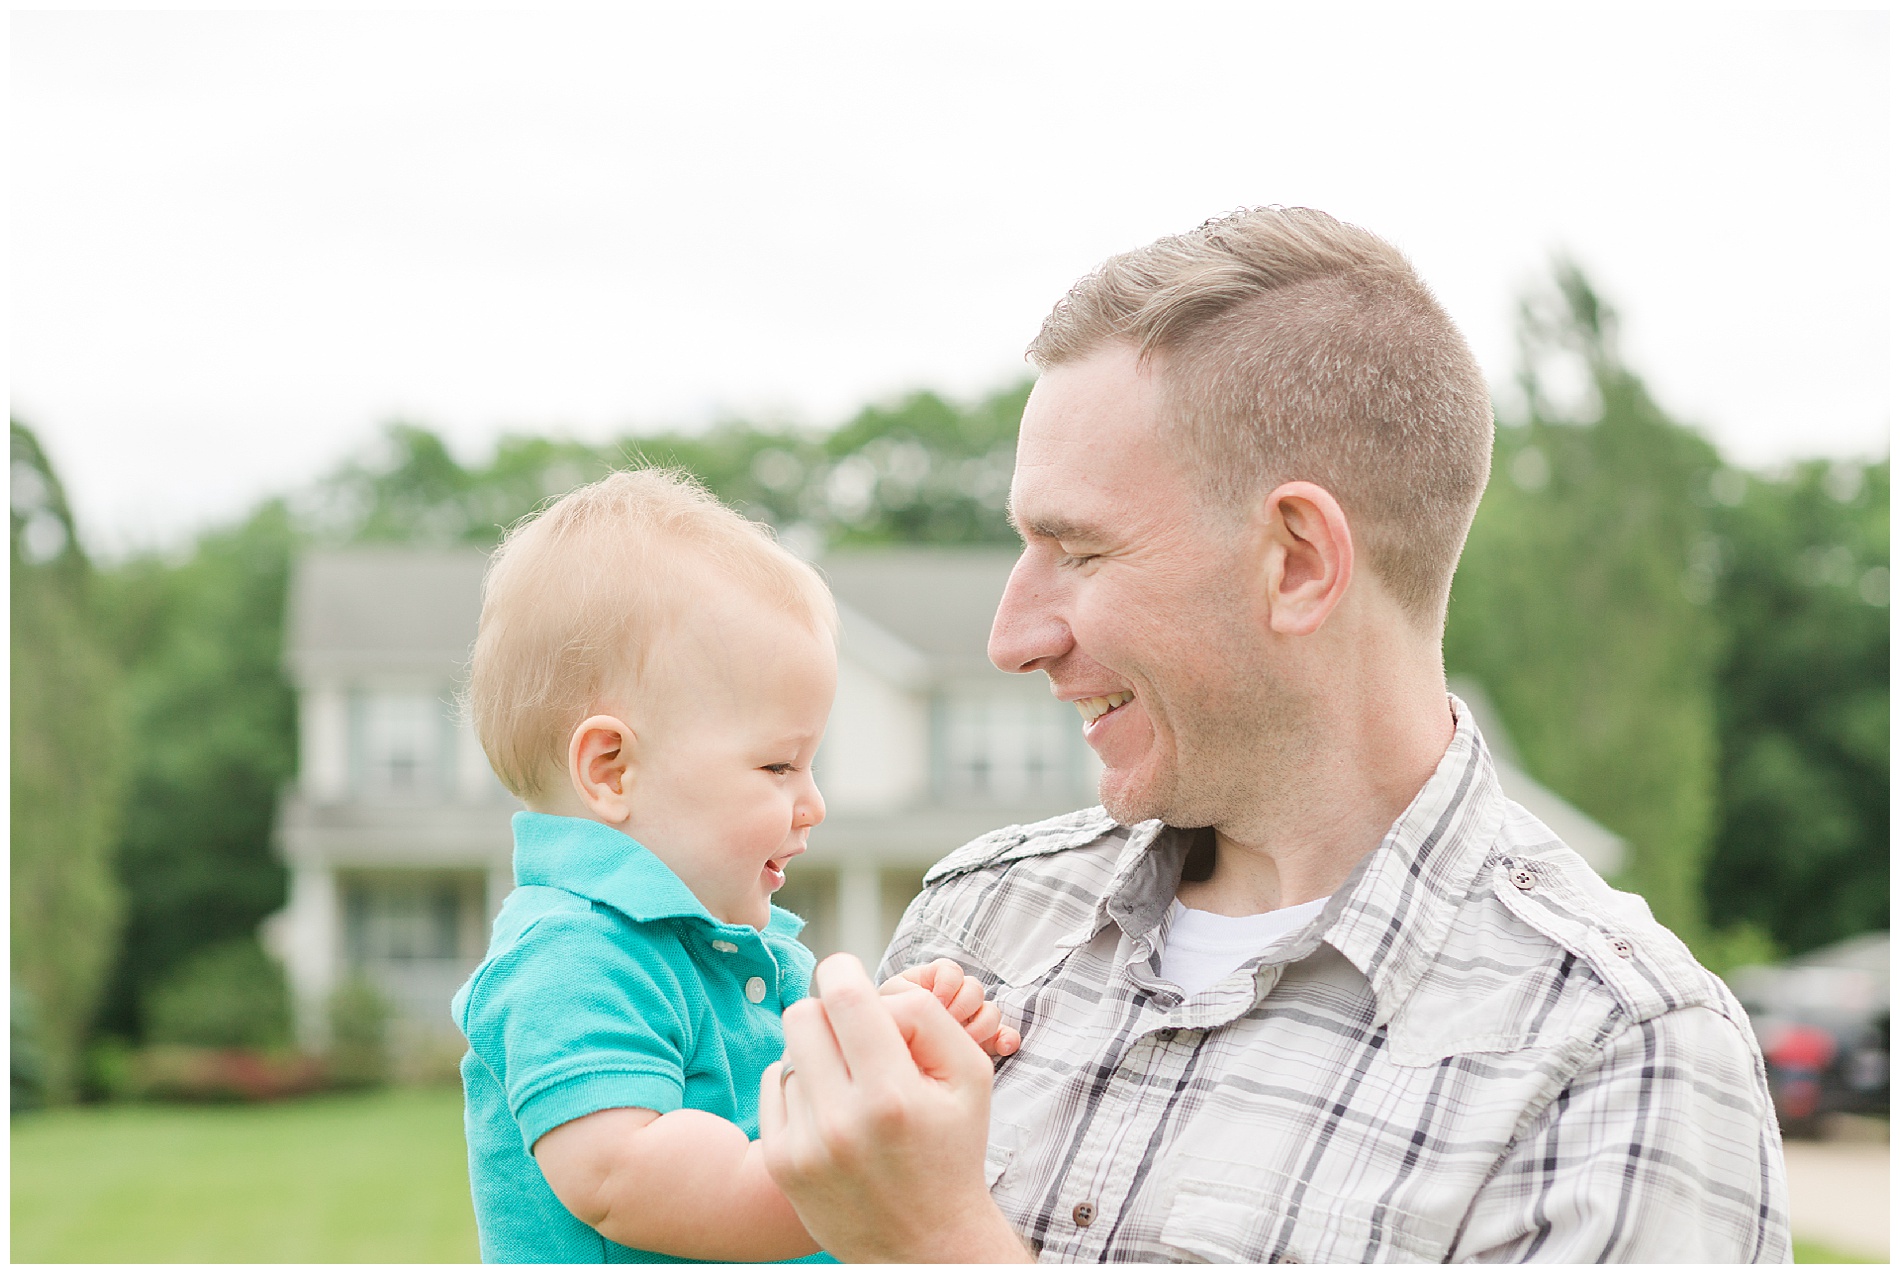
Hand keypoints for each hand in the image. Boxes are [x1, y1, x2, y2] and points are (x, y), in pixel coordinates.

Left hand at [760, 953, 1030, 1262]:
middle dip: (830, 1014)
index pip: (844, 996)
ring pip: (791, 1052)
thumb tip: (873, 994)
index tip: (850, 977)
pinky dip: (800, 1086)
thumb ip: (928, 1016)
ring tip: (852, 1089)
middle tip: (857, 1037)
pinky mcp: (780, 1163)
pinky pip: (774, 1085)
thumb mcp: (971, 1075)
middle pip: (802, 1015)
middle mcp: (840, 1122)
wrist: (925, 1242)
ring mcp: (804, 1146)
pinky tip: (831, 1110)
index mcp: (892, 1096)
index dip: (844, 971)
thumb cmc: (951, 1149)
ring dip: (820, 1057)